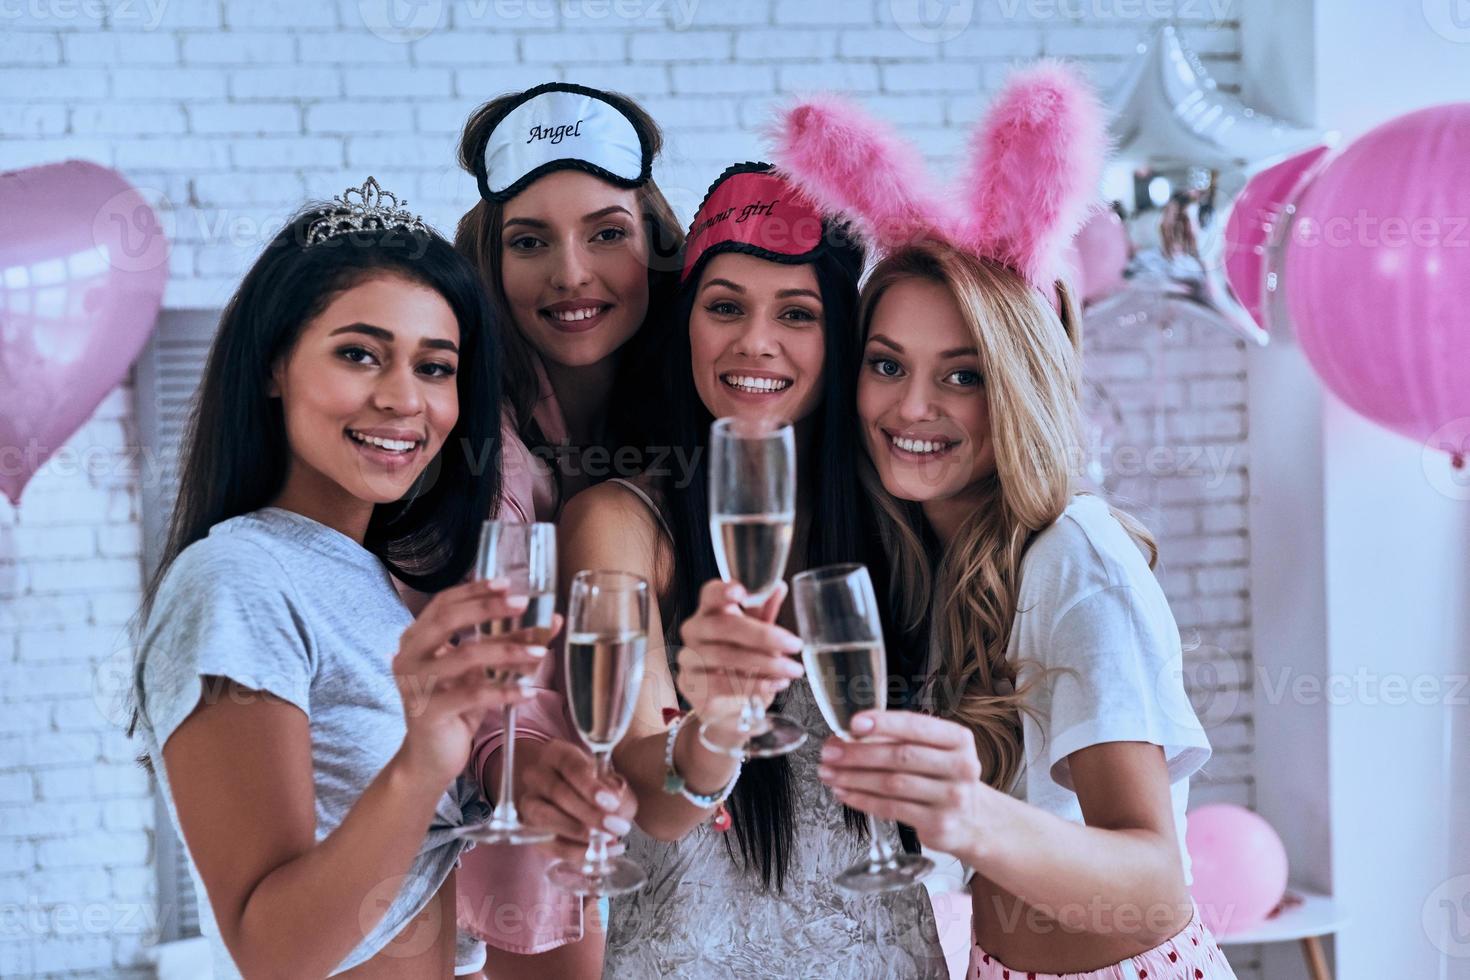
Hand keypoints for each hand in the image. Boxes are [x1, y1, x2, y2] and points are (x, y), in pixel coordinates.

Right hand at [393, 579, 547, 785]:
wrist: (430, 759)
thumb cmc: (456, 708)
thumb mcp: (482, 671)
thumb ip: (508, 643)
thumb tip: (553, 620)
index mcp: (416, 639)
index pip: (444, 603)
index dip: (474, 590)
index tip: (507, 583)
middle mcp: (408, 656)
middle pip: (447, 620)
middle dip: (488, 609)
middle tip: (523, 604)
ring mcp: (415, 684)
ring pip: (466, 656)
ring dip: (508, 651)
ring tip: (542, 652)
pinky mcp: (428, 712)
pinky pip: (473, 695)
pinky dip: (505, 691)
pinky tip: (529, 692)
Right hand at [519, 740, 637, 864]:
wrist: (579, 799)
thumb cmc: (598, 786)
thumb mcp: (610, 780)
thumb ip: (615, 789)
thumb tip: (614, 802)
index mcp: (557, 753)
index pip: (571, 766)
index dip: (591, 786)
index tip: (612, 803)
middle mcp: (537, 774)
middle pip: (558, 792)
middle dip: (589, 813)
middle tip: (615, 827)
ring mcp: (528, 802)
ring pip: (545, 818)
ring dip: (577, 832)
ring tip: (606, 842)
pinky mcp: (529, 830)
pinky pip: (547, 844)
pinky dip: (574, 852)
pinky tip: (598, 854)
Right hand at [675, 579, 803, 715]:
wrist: (723, 702)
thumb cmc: (738, 659)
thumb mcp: (754, 633)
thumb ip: (764, 610)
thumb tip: (779, 586)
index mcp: (709, 611)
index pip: (710, 594)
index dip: (723, 591)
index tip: (741, 593)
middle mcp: (694, 631)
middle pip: (722, 626)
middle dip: (763, 635)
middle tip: (794, 644)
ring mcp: (689, 658)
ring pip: (724, 656)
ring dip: (765, 664)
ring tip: (791, 670)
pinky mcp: (691, 685)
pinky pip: (721, 684)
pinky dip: (752, 685)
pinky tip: (774, 684)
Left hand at [817, 710, 994, 855]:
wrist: (972, 820)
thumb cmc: (942, 777)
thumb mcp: (931, 751)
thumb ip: (893, 740)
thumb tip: (845, 736)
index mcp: (958, 739)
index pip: (916, 726)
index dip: (883, 724)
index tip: (854, 723)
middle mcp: (961, 767)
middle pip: (901, 756)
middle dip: (858, 753)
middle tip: (830, 752)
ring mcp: (952, 798)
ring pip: (892, 784)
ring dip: (854, 778)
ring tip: (830, 773)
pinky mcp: (939, 824)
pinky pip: (892, 809)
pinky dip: (863, 800)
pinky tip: (845, 792)